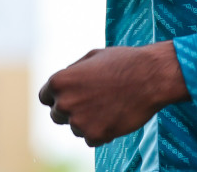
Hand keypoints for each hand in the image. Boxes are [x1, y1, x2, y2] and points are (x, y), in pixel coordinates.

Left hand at [39, 42, 187, 145]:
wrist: (151, 77)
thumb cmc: (123, 62)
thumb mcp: (92, 56)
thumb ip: (72, 72)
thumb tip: (61, 85)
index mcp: (59, 81)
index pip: (45, 97)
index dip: (59, 95)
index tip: (73, 95)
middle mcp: (64, 103)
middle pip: (57, 115)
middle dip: (72, 109)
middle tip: (94, 100)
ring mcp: (78, 122)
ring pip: (75, 128)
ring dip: (88, 120)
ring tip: (110, 104)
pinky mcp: (95, 136)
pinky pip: (91, 139)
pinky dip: (101, 131)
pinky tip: (115, 115)